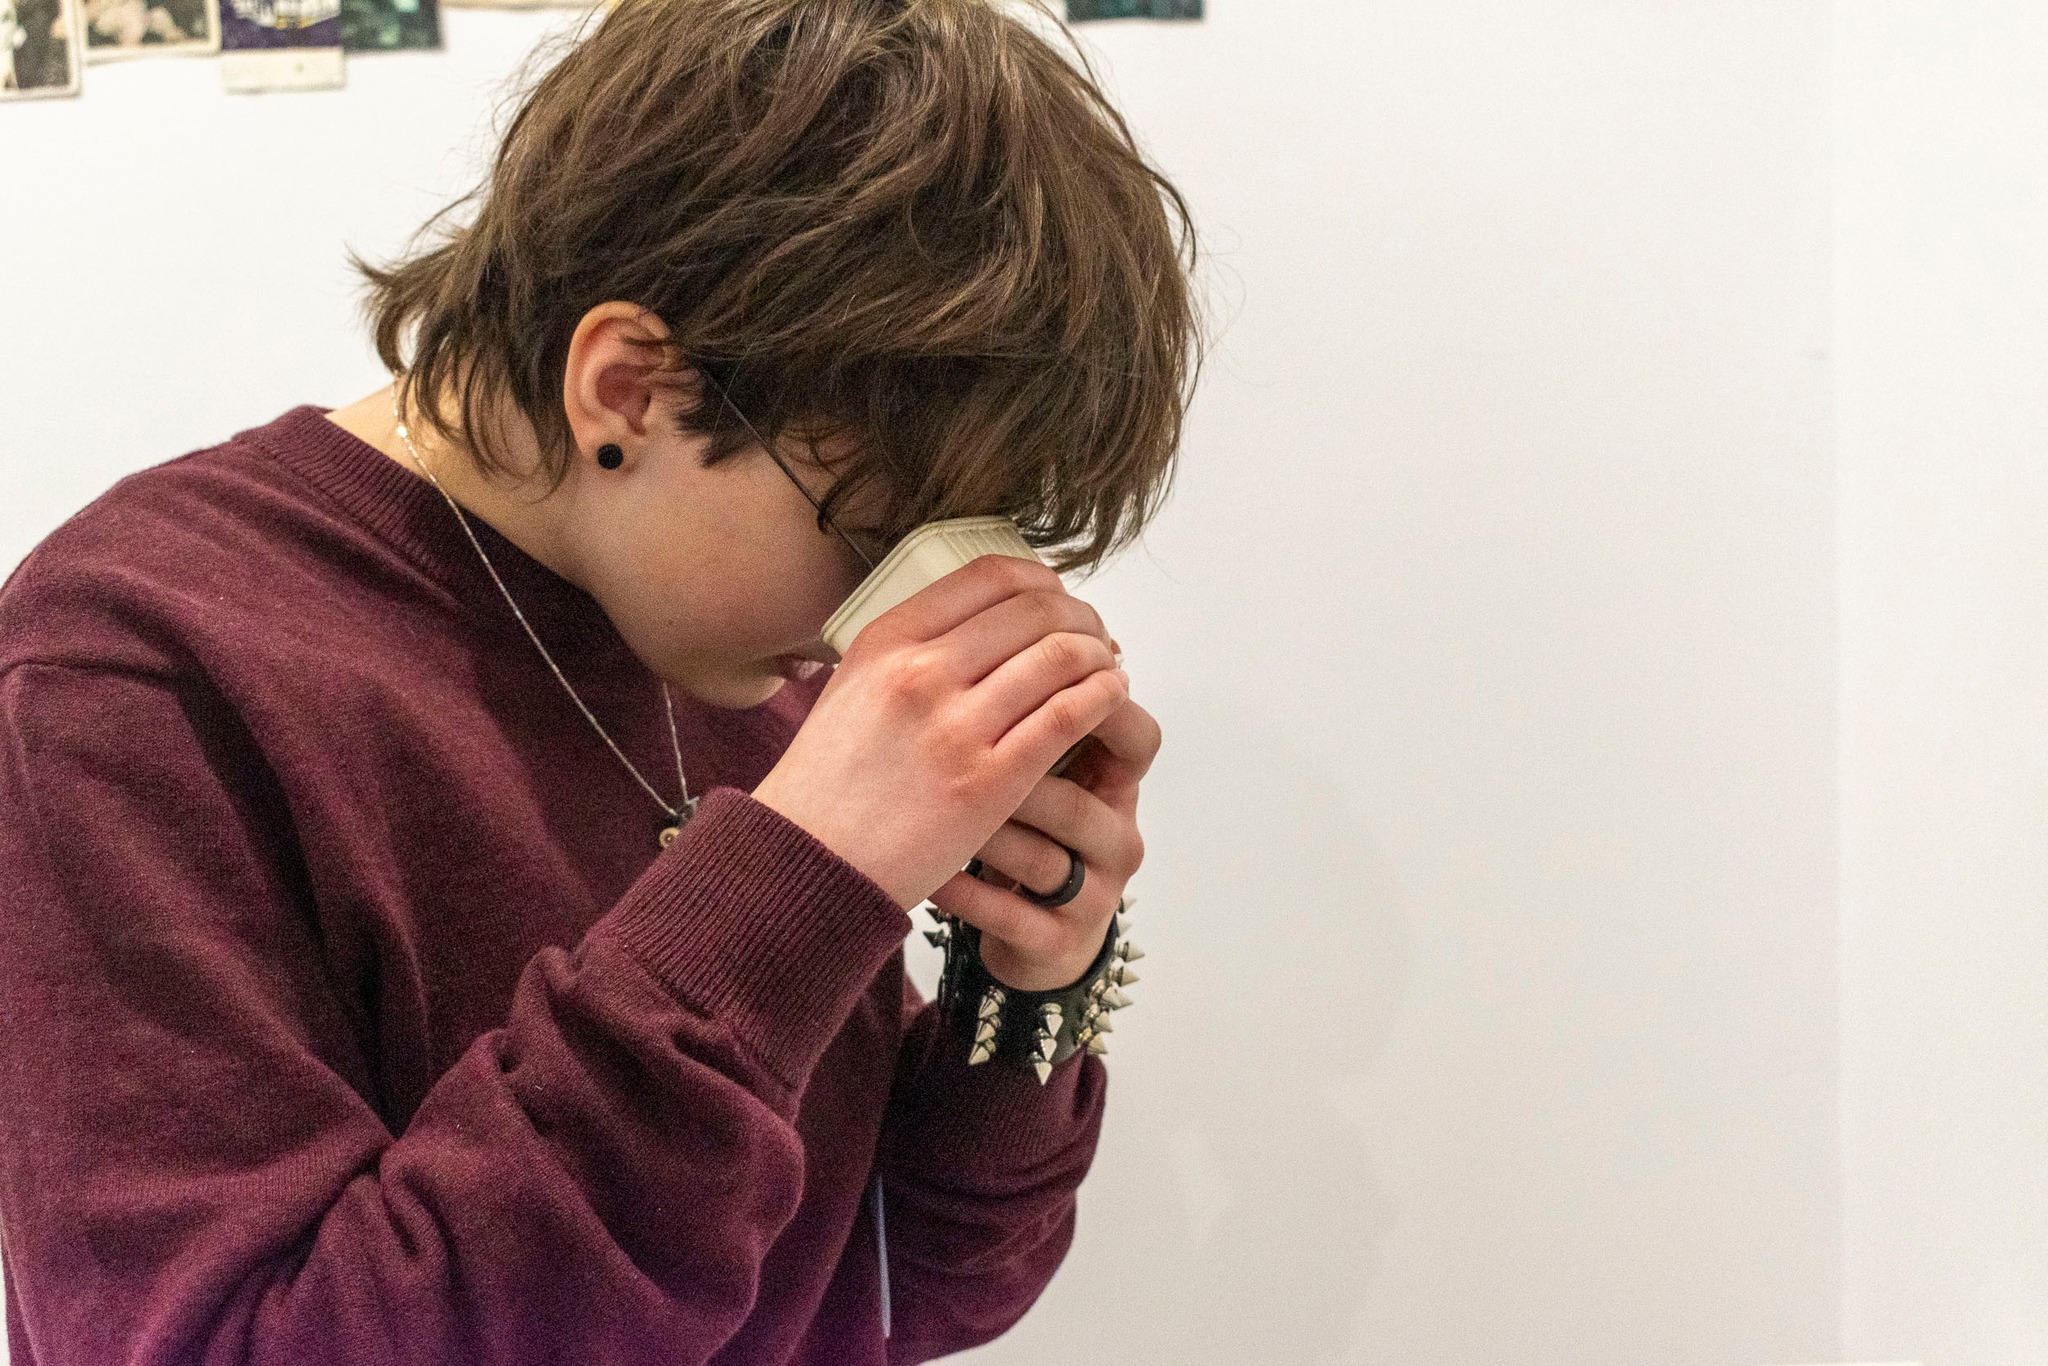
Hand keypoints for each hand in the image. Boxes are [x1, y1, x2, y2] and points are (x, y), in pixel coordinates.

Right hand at [751, 554, 1126, 910]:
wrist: (808, 864)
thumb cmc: (829, 786)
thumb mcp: (852, 689)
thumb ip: (908, 653)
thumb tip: (978, 625)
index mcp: (888, 640)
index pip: (992, 576)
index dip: (1044, 584)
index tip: (1060, 605)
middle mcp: (922, 672)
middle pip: (1036, 611)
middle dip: (1082, 621)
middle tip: (1098, 641)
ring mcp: (955, 727)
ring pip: (1061, 658)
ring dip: (1099, 658)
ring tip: (1108, 672)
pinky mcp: (987, 782)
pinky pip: (1068, 716)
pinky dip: (1102, 698)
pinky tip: (1111, 699)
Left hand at [934, 693, 1159, 989]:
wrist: (1021, 920)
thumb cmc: (1018, 819)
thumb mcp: (1030, 754)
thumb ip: (1026, 695)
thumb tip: (992, 605)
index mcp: (1117, 780)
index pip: (1136, 735)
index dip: (1088, 704)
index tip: (1011, 681)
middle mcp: (1117, 834)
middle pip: (1076, 793)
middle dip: (1008, 766)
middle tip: (949, 743)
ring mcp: (1092, 893)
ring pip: (1041, 855)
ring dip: (979, 830)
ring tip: (927, 808)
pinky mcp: (1057, 941)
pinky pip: (1008, 912)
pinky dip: (959, 888)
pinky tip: (926, 869)